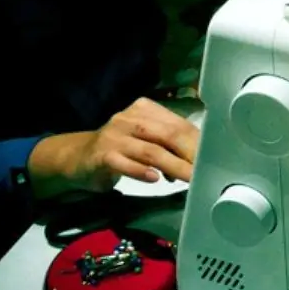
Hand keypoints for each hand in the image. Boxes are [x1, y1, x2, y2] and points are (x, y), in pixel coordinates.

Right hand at [28, 98, 199, 198]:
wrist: (76, 158)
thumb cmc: (119, 149)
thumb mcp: (145, 141)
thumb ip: (168, 145)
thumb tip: (197, 159)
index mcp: (144, 110)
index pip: (178, 124)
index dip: (197, 142)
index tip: (212, 158)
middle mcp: (129, 119)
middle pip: (167, 135)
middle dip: (189, 153)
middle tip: (205, 171)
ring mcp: (114, 136)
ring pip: (150, 150)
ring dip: (173, 165)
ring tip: (189, 178)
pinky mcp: (101, 155)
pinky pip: (124, 163)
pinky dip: (140, 171)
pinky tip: (155, 179)